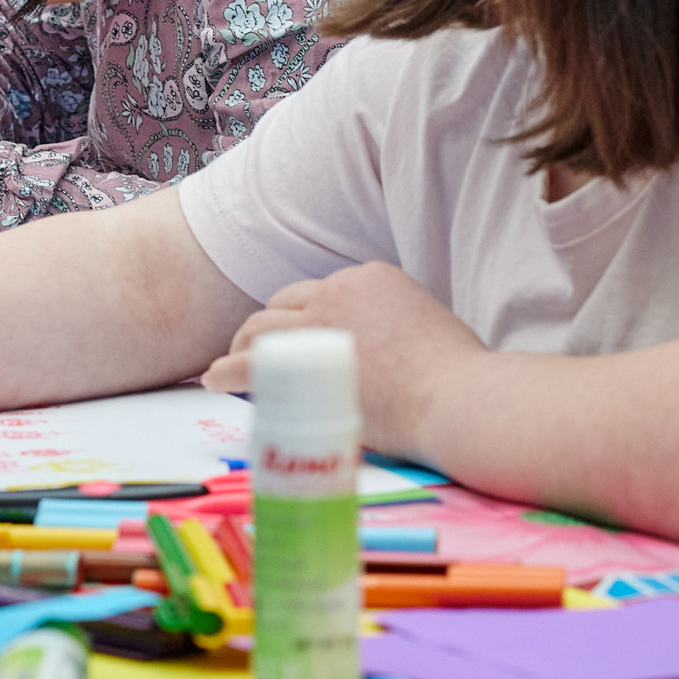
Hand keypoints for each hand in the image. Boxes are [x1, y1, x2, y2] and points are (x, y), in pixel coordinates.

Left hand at [201, 262, 486, 452]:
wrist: (458, 399)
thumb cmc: (460, 381)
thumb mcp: (430, 334)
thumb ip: (399, 334)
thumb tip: (390, 359)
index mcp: (374, 279)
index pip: (322, 293)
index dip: (304, 319)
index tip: (299, 340)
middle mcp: (341, 288)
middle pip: (284, 302)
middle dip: (268, 329)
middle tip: (255, 352)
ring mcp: (319, 318)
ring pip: (260, 327)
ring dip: (241, 346)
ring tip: (229, 367)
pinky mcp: (301, 354)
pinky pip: (249, 361)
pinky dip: (227, 370)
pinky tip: (217, 381)